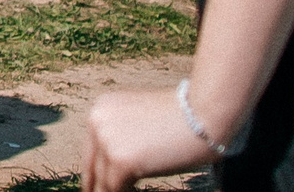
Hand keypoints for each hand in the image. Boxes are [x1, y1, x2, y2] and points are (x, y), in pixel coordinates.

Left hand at [82, 87, 220, 191]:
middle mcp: (98, 122)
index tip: (94, 186)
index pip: (90, 150)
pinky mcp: (121, 161)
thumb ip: (123, 135)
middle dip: (99, 186)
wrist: (203, 113)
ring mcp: (107, 141)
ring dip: (115, 191)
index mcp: (101, 109)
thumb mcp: (141, 119)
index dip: (94, 174)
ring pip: (104, 182)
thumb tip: (117, 163)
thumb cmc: (183, 117)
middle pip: (92, 167)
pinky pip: (116, 189)